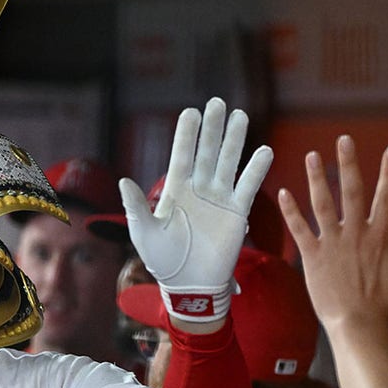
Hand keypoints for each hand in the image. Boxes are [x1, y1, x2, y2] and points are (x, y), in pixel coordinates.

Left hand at [121, 97, 272, 323]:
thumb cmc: (162, 260)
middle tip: (218, 103)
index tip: (191, 111)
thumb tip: (122, 182)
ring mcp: (219, 199)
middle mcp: (199, 189)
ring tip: (240, 115)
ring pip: (228, 162)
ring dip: (235, 140)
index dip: (187, 134)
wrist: (189, 284)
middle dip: (212, 128)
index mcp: (175, 190)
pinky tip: (265, 150)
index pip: (182, 155)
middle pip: (207, 152)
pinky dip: (257, 169)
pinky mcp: (238, 212)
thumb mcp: (144, 233)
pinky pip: (248, 186)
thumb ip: (135, 207)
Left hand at [277, 135, 387, 330]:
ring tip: (311, 156)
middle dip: (348, 163)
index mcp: (381, 237)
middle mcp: (356, 234)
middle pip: (352, 191)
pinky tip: (283, 192)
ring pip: (322, 203)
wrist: (358, 327)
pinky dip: (291, 211)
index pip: (387, 197)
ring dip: (316, 178)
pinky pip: (299, 229)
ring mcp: (332, 243)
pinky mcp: (312, 256)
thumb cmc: (385, 307)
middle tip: (343, 140)